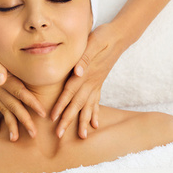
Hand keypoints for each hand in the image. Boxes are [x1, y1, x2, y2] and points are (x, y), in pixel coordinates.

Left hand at [51, 23, 125, 138]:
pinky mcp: (99, 82)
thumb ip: (84, 58)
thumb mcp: (93, 43)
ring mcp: (96, 83)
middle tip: (59, 135)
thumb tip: (77, 72)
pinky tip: (95, 124)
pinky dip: (95, 113)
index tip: (53, 118)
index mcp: (85, 73)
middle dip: (68, 120)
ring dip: (83, 121)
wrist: (119, 36)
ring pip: (88, 105)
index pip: (70, 91)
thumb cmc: (102, 37)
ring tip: (82, 136)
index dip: (61, 105)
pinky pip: (97, 101)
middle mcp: (91, 81)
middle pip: (78, 104)